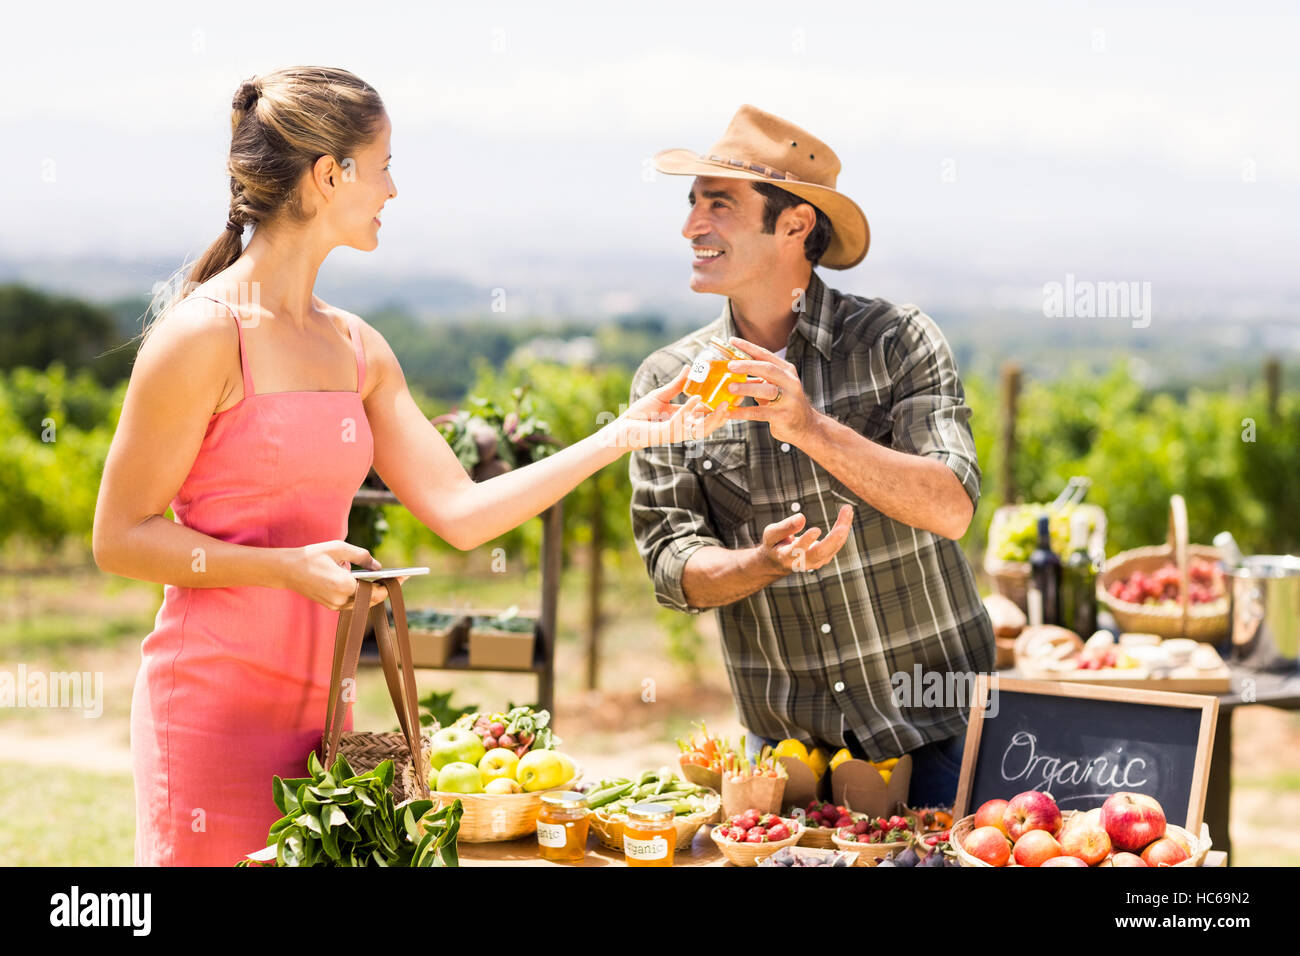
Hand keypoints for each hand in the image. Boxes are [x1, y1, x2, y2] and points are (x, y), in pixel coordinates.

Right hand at [287, 540, 400, 611]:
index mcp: (343, 584)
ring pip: (363, 603)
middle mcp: (340, 598)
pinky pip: (353, 603)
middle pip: (371, 599)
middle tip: (398, 579)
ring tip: (387, 581)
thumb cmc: (313, 555)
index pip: (375, 590)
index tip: (404, 577)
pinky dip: (362, 595)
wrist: (287, 570)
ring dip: (374, 593)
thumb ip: (361, 555)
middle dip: (385, 589)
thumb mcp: (339, 548)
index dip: (391, 584)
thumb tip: (378, 565)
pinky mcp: (330, 606)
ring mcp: (335, 605)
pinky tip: (369, 585)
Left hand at [614, 364, 729, 449]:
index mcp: (684, 418)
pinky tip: (697, 398)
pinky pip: (682, 421)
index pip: (706, 413)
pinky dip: (690, 409)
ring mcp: (677, 432)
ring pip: (702, 428)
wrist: (622, 427)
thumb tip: (690, 368)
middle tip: (736, 402)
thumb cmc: (640, 413)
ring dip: (714, 417)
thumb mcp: (661, 394)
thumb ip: (677, 384)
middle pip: (710, 424)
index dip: (720, 406)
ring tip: (725, 405)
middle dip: (724, 415)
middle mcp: (683, 427)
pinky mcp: (667, 433)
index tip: (733, 395)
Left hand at [721, 337, 817, 444]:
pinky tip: (730, 412)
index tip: (732, 341)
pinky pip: (760, 413)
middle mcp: (790, 383)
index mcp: (787, 371)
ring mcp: (789, 400)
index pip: (766, 355)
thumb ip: (761, 377)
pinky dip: (743, 413)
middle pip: (768, 369)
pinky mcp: (783, 416)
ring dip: (746, 388)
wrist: (806, 426)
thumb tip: (734, 367)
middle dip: (748, 366)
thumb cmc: (786, 403)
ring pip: (766, 390)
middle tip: (730, 366)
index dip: (748, 347)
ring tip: (730, 388)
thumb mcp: (777, 385)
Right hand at [756, 506, 854, 573]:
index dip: (807, 541)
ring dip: (842, 528)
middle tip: (843, 525)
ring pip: (833, 547)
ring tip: (847, 510)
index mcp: (786, 557)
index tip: (816, 530)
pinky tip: (847, 513)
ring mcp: (816, 562)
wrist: (778, 562)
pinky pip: (837, 543)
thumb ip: (785, 527)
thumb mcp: (771, 534)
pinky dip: (843, 528)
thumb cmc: (774, 544)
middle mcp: (803, 563)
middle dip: (833, 538)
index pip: (798, 551)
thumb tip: (801, 518)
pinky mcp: (825, 558)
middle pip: (821, 552)